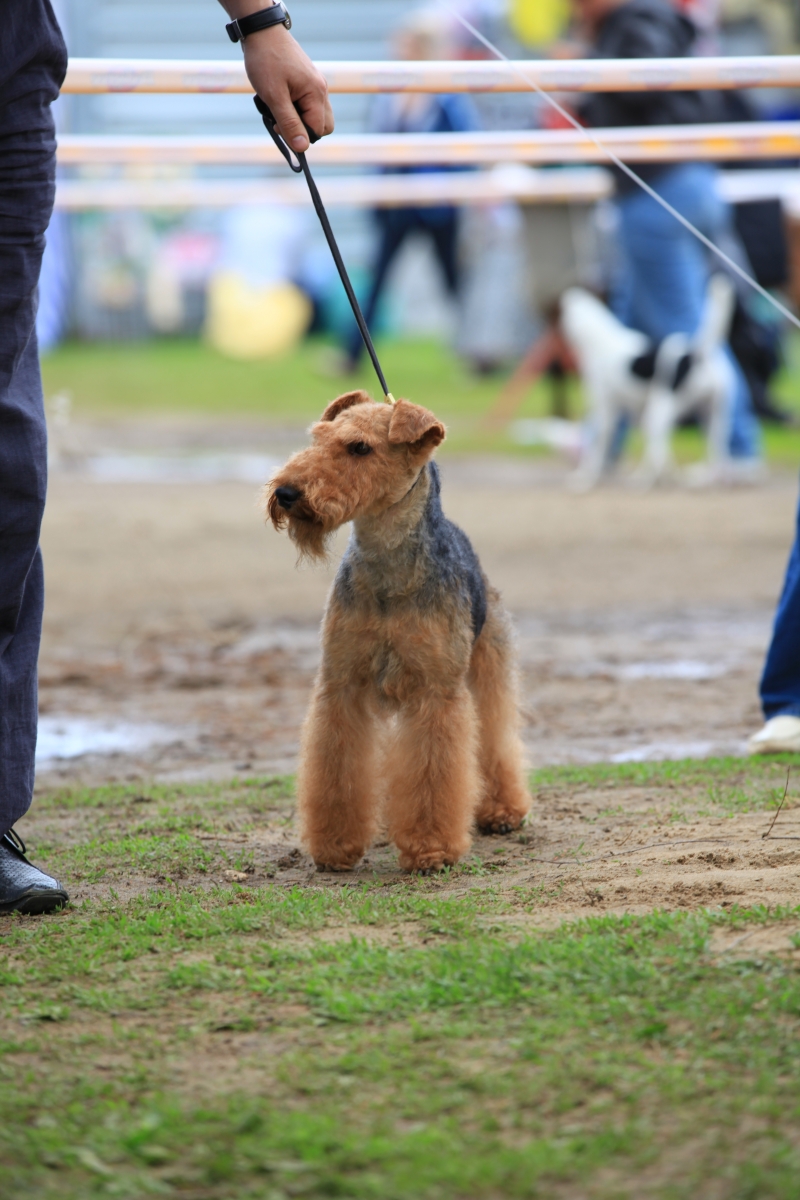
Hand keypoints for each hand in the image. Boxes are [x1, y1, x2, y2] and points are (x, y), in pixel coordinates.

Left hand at [244, 25, 333, 150]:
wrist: (262, 32)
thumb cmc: (266, 61)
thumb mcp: (274, 96)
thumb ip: (289, 123)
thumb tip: (302, 148)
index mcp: (317, 93)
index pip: (317, 130)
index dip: (299, 135)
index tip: (277, 125)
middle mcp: (321, 90)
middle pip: (323, 126)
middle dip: (303, 129)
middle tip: (280, 120)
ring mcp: (316, 85)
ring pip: (315, 115)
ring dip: (298, 118)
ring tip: (278, 106)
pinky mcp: (308, 81)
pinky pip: (308, 104)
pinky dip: (296, 107)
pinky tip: (280, 98)